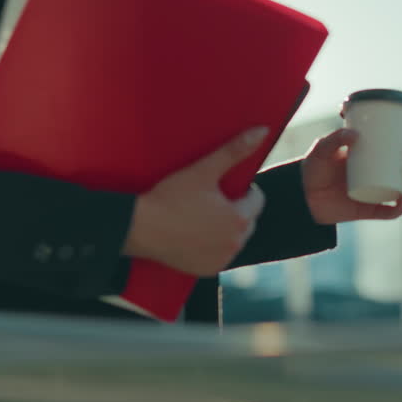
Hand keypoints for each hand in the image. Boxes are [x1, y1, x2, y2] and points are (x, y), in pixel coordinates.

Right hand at [123, 128, 268, 276]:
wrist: (139, 228)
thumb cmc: (170, 197)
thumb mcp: (203, 170)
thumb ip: (234, 151)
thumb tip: (262, 131)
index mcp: (239, 219)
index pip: (257, 200)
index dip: (242, 190)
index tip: (222, 186)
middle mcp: (235, 244)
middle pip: (247, 221)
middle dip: (236, 210)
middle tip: (210, 200)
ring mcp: (221, 260)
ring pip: (234, 240)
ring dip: (226, 230)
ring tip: (202, 216)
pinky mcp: (206, 270)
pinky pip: (219, 255)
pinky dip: (213, 247)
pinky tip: (195, 235)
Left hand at [302, 127, 401, 224]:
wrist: (302, 195)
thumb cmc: (314, 168)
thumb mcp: (322, 149)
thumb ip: (335, 138)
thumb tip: (355, 135)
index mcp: (376, 156)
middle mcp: (381, 174)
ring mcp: (377, 192)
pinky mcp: (371, 210)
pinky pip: (391, 211)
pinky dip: (399, 207)